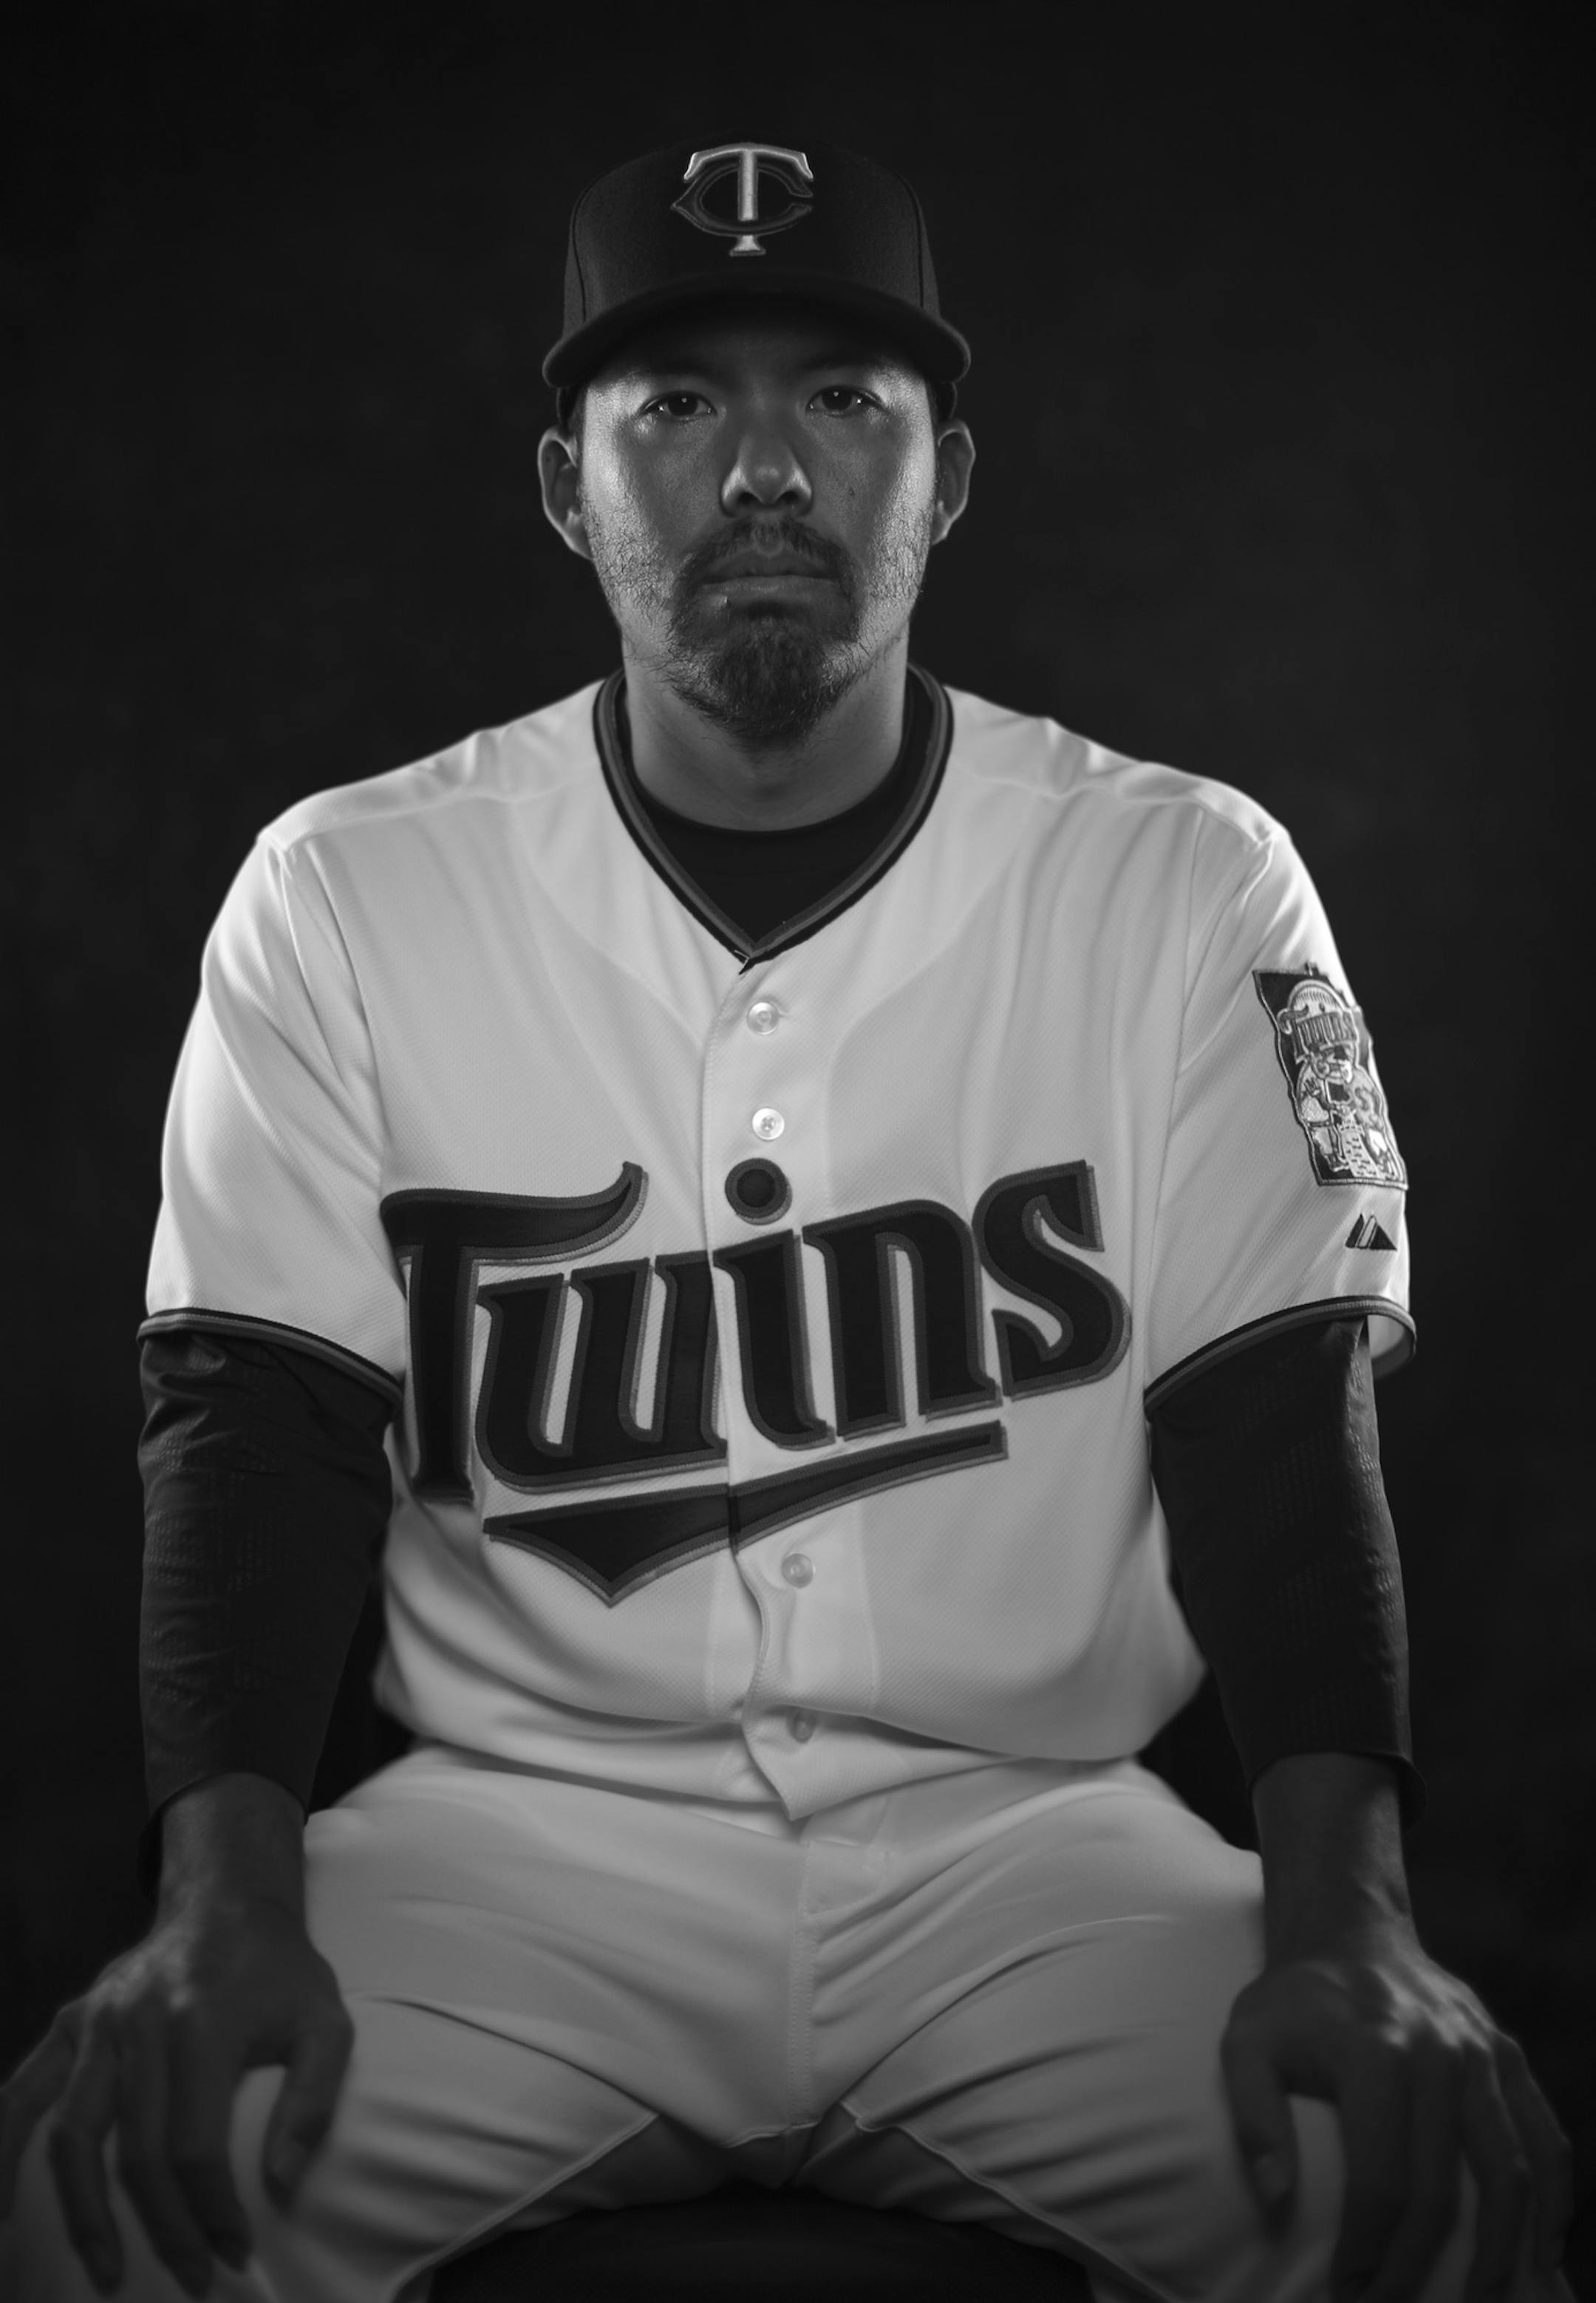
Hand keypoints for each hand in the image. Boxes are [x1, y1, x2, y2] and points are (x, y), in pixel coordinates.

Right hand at [0, 1898, 352, 2297]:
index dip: (210, 2208)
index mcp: (202, 2022)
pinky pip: (23, 2092)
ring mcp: (96, 2021)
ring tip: (103, 2270)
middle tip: (189, 2279)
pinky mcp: (70, 2020)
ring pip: (71, 2133)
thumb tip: (282, 2184)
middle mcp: (139, 2022)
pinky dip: (6, 2150)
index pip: (194, 2144)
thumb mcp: (324, 2021)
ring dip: (81, 2212)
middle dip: (161, 2228)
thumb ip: (313, 2100)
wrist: (225, 1903)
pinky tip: (6, 2209)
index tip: (234, 2252)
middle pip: (135, 2151)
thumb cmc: (279, 1973)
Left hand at [1220, 1922, 1572, 2301]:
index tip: (1348, 2289)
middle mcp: (1436, 2052)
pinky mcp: (1507, 2053)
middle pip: (1441, 2187)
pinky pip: (1545, 2133)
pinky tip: (1545, 2247)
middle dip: (1418, 2263)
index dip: (1367, 2246)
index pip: (1380, 2179)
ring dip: (1502, 2247)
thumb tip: (1272, 2194)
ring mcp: (1480, 2052)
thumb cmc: (1294, 2000)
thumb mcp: (1247, 2039)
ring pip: (1509, 2169)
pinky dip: (1555, 2195)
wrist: (1350, 1930)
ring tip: (1485, 2299)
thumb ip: (1254, 2114)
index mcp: (1372, 2051)